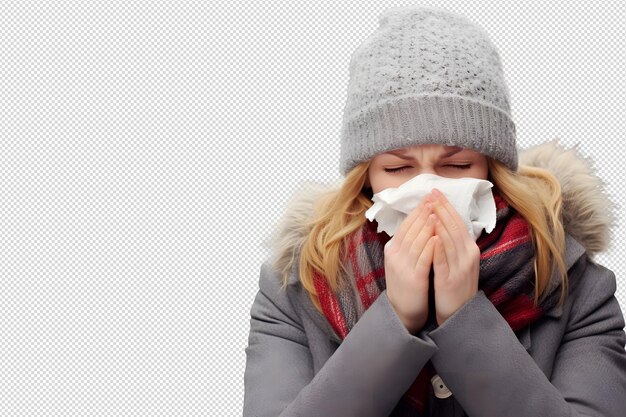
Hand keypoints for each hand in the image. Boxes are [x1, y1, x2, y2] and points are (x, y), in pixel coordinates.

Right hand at [383, 196, 436, 333]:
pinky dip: (430, 246)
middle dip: (423, 213)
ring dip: (426, 226)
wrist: (402, 311)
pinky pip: (423, 259)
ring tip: (436, 212)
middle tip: (433, 199)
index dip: (417, 211)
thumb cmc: (406, 283)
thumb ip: (408, 242)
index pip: (405, 224)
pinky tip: (437, 237)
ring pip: (416, 241)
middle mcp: (395, 255)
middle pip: (410, 229)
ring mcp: (402, 266)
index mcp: (392, 248)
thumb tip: (420, 222)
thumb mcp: (402, 259)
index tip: (429, 198)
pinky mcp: (413, 278)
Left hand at [428, 188, 479, 325]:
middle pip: (454, 227)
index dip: (446, 206)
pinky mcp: (450, 280)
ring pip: (449, 241)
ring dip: (439, 224)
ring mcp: (460, 267)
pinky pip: (443, 261)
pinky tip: (432, 237)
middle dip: (442, 209)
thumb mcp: (459, 260)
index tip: (435, 192)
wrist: (460, 313)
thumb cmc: (455, 284)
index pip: (457, 222)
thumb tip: (442, 222)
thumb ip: (453, 242)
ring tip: (430, 209)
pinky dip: (438, 248)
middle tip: (431, 193)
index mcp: (469, 249)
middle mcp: (468, 255)